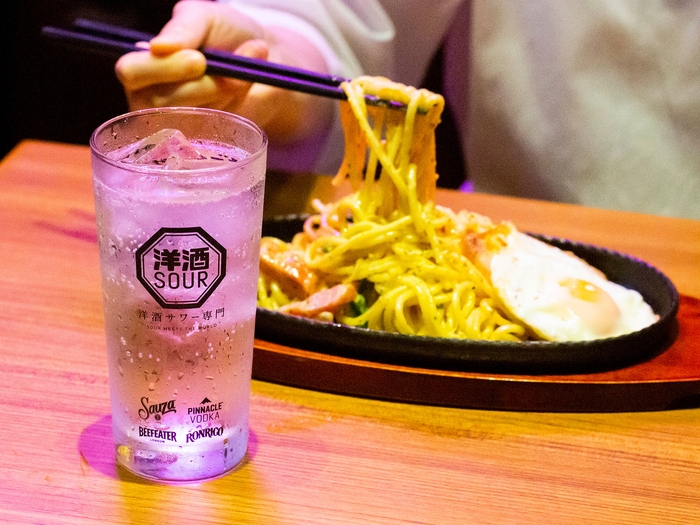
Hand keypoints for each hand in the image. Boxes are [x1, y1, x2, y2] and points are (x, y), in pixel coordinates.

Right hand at [115, 0, 332, 142]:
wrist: (270, 61)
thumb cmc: (228, 35)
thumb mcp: (205, 17)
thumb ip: (183, 27)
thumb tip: (158, 46)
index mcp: (142, 65)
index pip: (131, 73)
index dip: (164, 68)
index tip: (199, 59)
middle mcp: (150, 100)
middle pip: (159, 102)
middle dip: (200, 86)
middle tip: (225, 72)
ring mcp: (177, 126)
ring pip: (190, 118)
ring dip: (223, 93)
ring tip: (241, 75)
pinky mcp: (203, 145)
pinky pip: (213, 134)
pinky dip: (234, 110)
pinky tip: (243, 94)